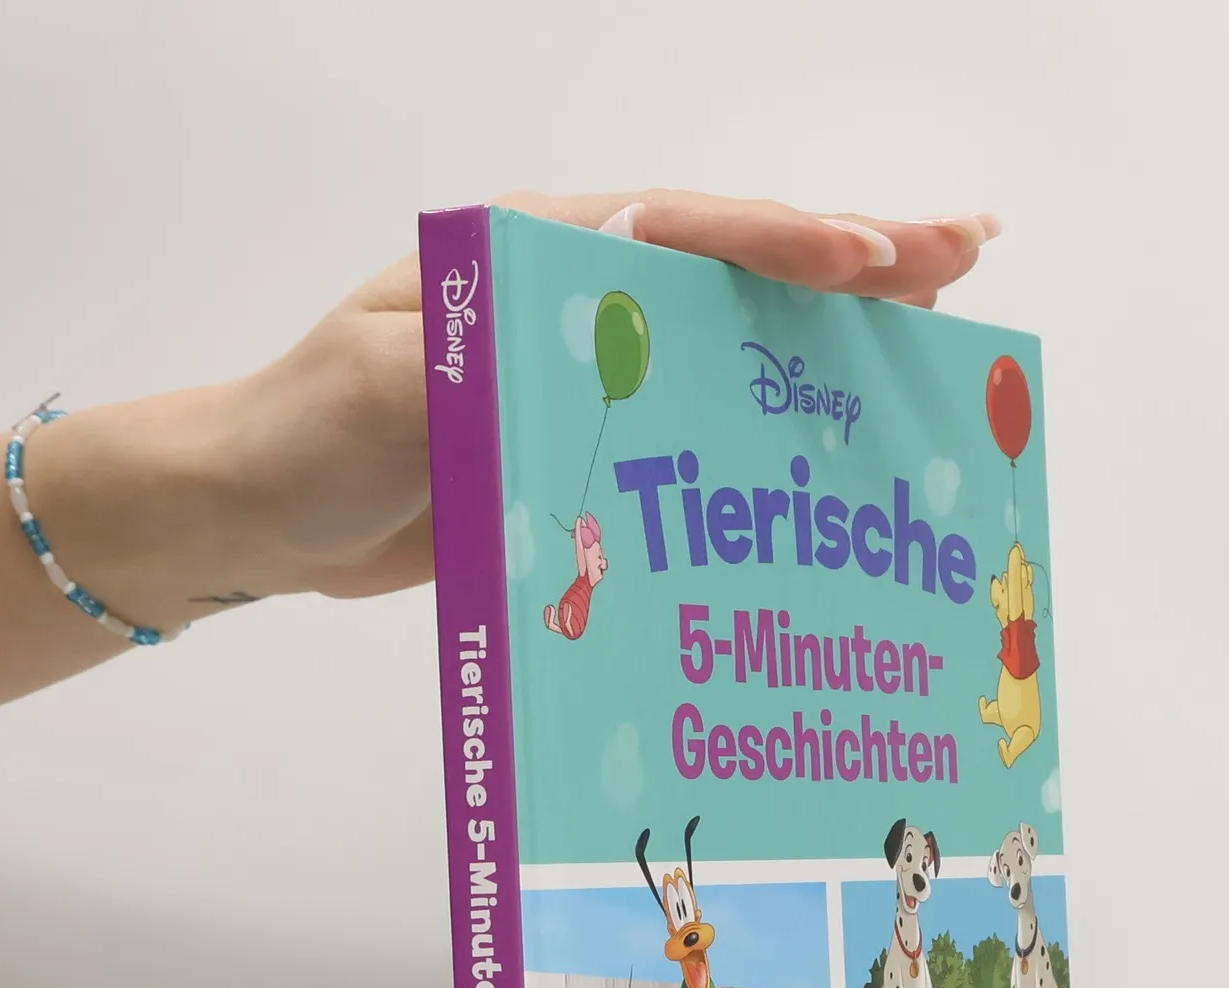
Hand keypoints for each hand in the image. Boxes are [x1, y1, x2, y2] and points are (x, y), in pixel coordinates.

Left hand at [59, 192, 999, 624]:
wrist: (262, 514)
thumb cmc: (307, 434)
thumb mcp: (389, 389)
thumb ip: (492, 365)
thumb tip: (606, 357)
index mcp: (536, 251)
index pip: (682, 231)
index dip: (781, 245)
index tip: (869, 262)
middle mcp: (580, 295)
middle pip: (736, 267)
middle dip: (852, 258)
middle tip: (966, 254)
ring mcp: (594, 368)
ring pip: (736, 338)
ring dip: (836, 332)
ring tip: (939, 318)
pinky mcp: (592, 441)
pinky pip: (704, 421)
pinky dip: (777, 421)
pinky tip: (839, 436)